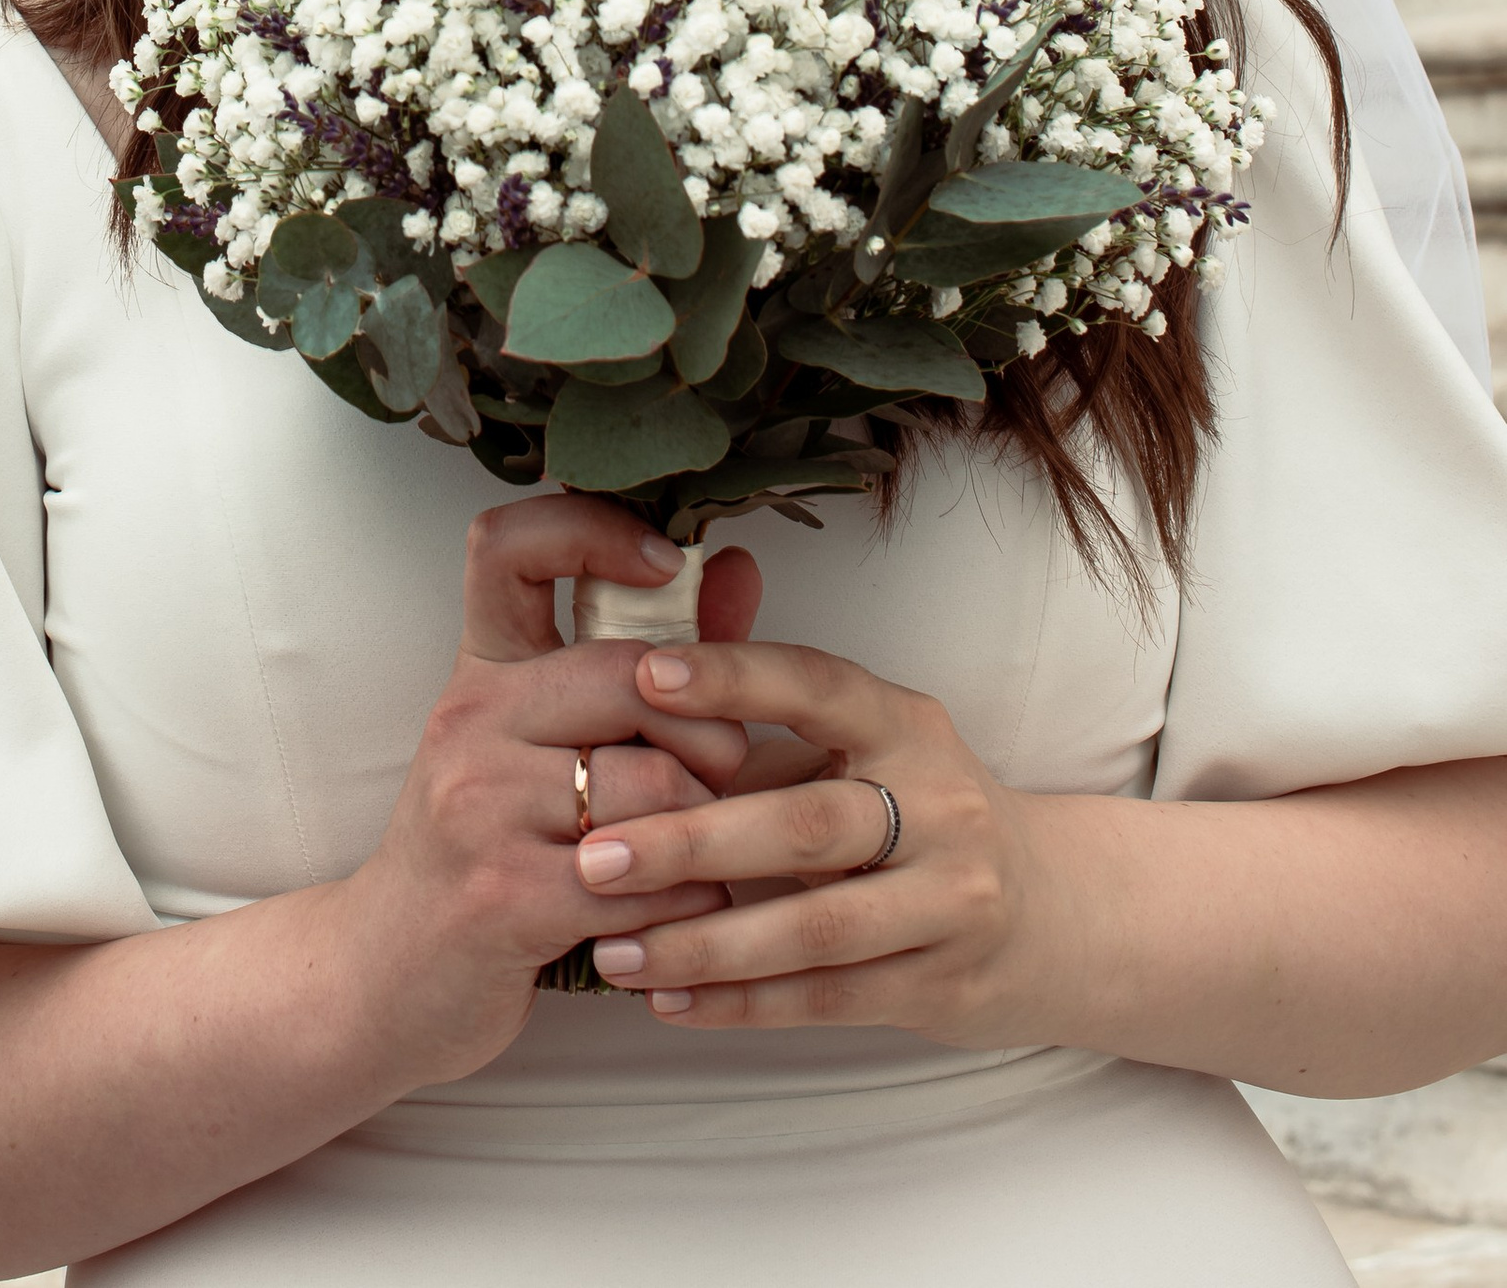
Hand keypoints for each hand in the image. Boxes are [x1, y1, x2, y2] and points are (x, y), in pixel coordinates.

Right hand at [343, 497, 761, 1080]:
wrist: (383, 975)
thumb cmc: (487, 851)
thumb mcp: (544, 746)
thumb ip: (645, 662)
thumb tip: (738, 569)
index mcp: (483, 669)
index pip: (512, 545)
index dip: (596, 531)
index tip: (668, 565)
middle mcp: (473, 719)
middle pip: (634, 674)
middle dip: (711, 730)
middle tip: (719, 776)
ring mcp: (481, 805)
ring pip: (658, 784)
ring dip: (709, 833)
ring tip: (697, 857)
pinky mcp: (504, 895)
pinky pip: (648, 880)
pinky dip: (689, 904)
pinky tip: (673, 914)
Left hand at [569, 633, 1072, 1047]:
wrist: (1059, 912)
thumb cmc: (921, 809)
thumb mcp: (867, 741)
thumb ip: (770, 700)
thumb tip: (651, 652)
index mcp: (905, 724)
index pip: (816, 685)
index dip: (732, 675)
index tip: (643, 677)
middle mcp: (940, 805)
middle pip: (807, 824)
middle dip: (693, 841)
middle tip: (596, 856)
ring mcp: (950, 900)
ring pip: (815, 926)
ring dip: (706, 943)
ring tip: (615, 952)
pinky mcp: (942, 983)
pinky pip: (829, 997)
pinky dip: (744, 1003)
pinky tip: (671, 1000)